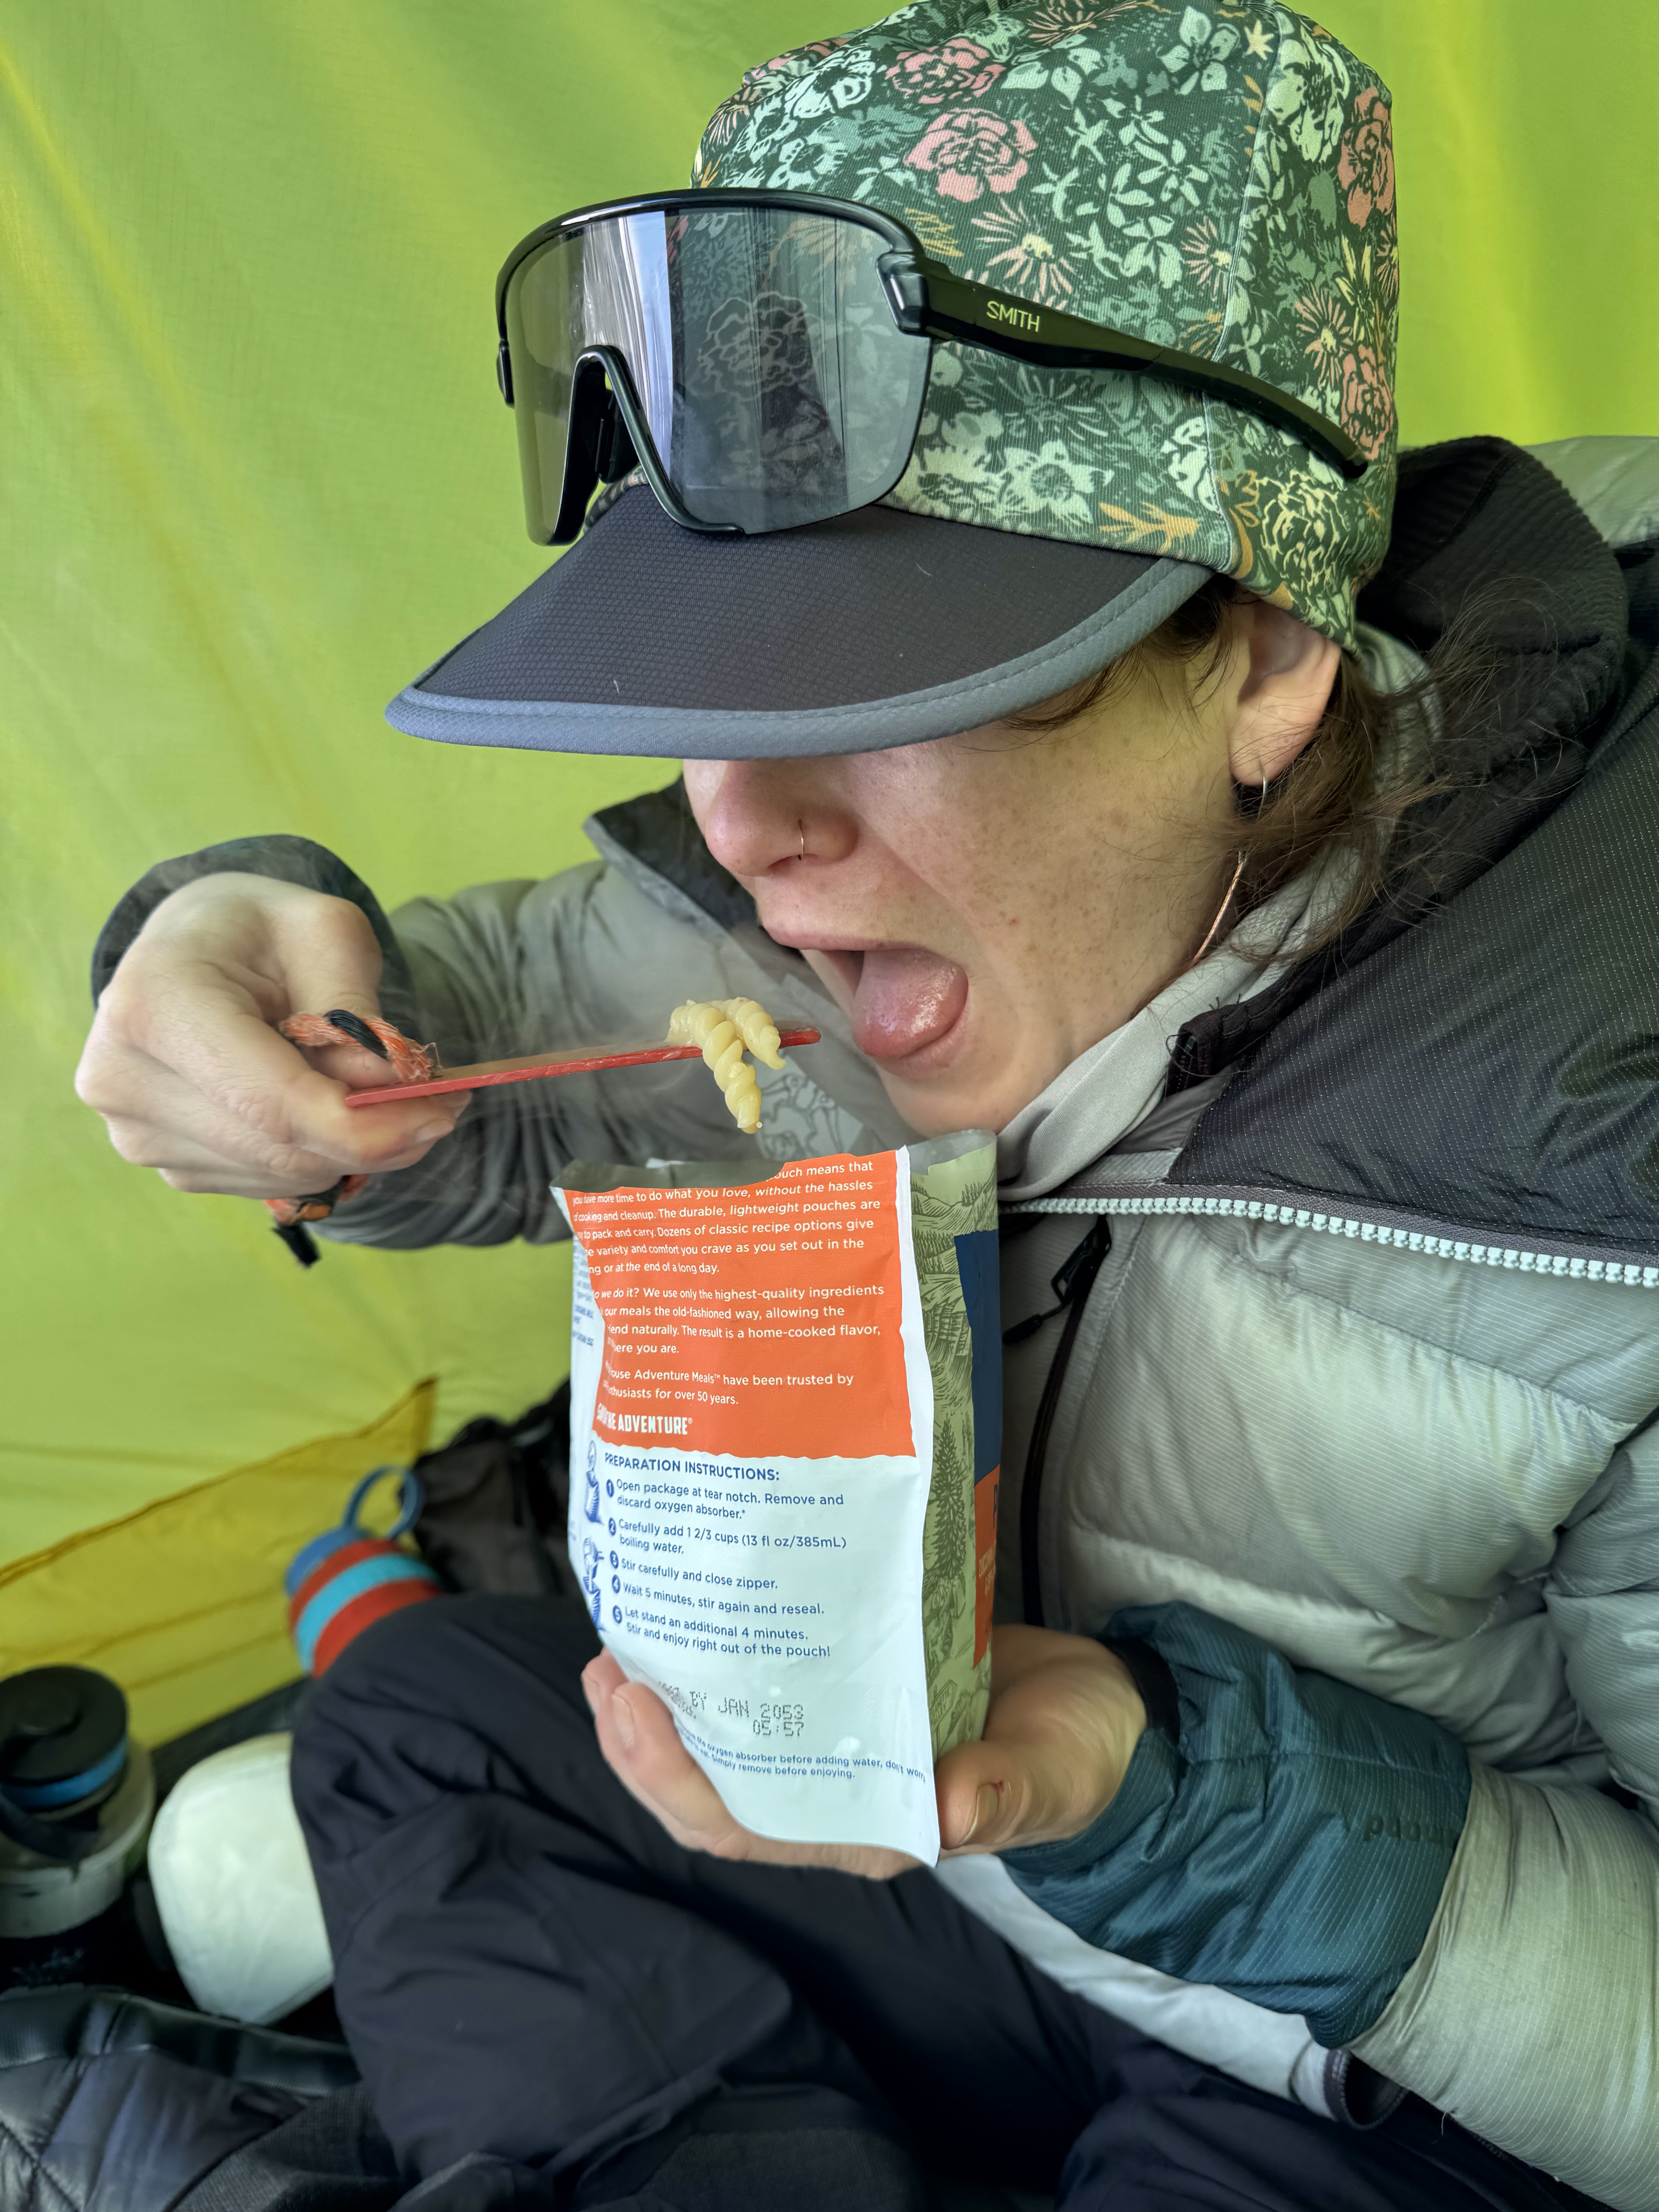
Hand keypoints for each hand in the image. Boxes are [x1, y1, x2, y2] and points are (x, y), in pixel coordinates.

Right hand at [76, 873, 463, 1198]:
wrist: (194, 948)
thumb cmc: (260, 931)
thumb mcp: (324, 933)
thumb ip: (356, 1013)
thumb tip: (389, 1092)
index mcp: (154, 1004)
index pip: (271, 1101)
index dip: (366, 1125)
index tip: (442, 1112)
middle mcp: (124, 1076)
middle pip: (282, 1148)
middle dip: (376, 1136)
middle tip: (438, 1101)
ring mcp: (135, 1130)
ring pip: (282, 1174)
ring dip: (348, 1146)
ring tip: (369, 1086)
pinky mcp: (161, 1162)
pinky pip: (266, 1183)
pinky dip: (313, 1154)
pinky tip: (314, 1103)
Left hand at [582, 1624, 1144, 1878]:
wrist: (1105, 1711)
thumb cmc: (1078, 1751)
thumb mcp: (1054, 1770)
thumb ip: (1006, 1791)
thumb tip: (951, 1807)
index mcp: (870, 1828)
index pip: (743, 1827)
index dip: (676, 1780)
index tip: (635, 1708)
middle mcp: (835, 1794)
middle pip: (708, 1792)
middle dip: (641, 1743)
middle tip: (607, 1668)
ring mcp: (836, 1744)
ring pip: (720, 1744)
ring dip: (661, 1704)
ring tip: (621, 1642)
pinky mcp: (846, 1690)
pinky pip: (759, 1691)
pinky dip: (714, 1664)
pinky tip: (693, 1614)